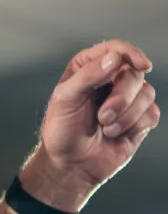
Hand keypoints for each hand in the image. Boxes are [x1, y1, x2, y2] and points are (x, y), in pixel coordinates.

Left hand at [30, 39, 158, 208]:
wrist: (70, 164)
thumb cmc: (61, 129)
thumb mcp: (65, 99)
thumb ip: (87, 76)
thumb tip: (114, 58)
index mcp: (89, 67)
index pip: (116, 49)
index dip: (131, 53)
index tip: (142, 65)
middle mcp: (110, 79)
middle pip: (135, 73)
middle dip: (122, 97)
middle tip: (103, 116)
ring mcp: (128, 99)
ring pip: (148, 94)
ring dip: (126, 115)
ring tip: (105, 127)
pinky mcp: (139, 118)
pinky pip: (152, 113)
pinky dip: (134, 126)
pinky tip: (116, 135)